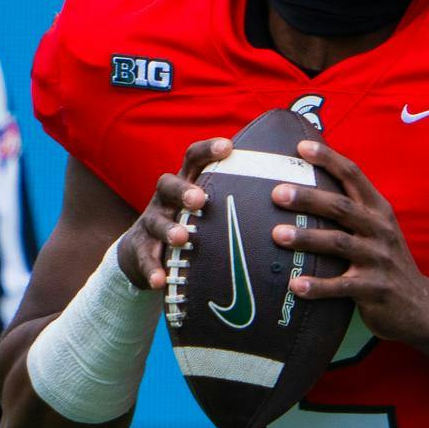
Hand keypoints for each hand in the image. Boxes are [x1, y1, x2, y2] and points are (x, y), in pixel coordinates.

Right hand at [116, 138, 230, 293]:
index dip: (208, 150)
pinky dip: (151, 269)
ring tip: (182, 238)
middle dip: (184, 190)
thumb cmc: (191, 225)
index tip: (228, 146)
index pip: (193, 159)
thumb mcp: (208, 209)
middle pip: (168, 184)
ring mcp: (150, 224)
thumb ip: (237, 199)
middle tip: (200, 198)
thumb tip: (289, 190)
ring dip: (169, 229)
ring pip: (156, 221)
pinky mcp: (139, 250)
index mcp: (185, 184)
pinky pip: (144, 259)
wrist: (142, 253)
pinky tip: (160, 281)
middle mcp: (165, 199)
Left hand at [269, 140, 428, 344]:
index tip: (301, 146)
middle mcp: (380, 230)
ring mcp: (379, 260)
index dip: (328, 159)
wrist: (422, 307)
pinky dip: (317, 286)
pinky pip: (342, 287)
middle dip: (309, 197)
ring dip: (307, 237)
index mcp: (379, 211)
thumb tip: (306, 188)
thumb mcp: (378, 231)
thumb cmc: (387, 264)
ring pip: (339, 243)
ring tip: (277, 234)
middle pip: (341, 207)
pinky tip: (295, 285)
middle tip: (277, 192)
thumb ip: (352, 211)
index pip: (354, 176)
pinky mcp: (375, 290)